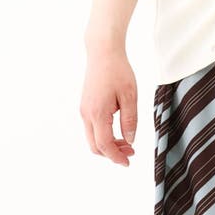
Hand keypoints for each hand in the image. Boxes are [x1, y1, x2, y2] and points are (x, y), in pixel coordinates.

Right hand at [80, 48, 138, 166]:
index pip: (105, 145)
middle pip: (95, 146)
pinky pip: (91, 128)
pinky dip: (103, 135)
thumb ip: (130, 120)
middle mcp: (86, 114)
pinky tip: (117, 130)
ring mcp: (84, 110)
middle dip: (112, 153)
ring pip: (92, 138)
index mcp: (98, 113)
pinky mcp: (85, 106)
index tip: (128, 162)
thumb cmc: (118, 71)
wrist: (103, 52)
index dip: (116, 157)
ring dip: (108, 144)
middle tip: (131, 152)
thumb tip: (130, 140)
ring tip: (127, 142)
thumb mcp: (130, 95)